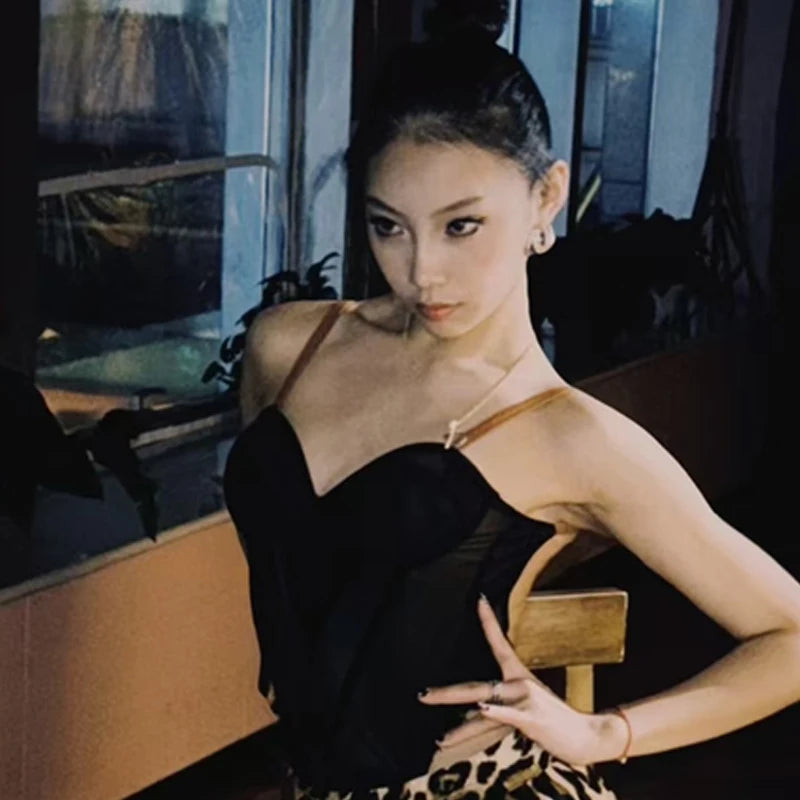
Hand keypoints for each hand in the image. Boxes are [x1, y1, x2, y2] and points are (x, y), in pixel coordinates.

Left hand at [417, 595, 627, 765]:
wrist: (588, 735)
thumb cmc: (554, 722)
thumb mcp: (526, 709)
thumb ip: (498, 710)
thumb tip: (474, 709)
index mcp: (519, 678)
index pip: (500, 644)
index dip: (489, 622)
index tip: (480, 600)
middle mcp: (520, 685)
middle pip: (476, 686)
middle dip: (447, 694)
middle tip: (421, 695)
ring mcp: (526, 700)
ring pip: (486, 707)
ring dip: (462, 725)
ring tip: (439, 738)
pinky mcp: (533, 718)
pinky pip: (509, 714)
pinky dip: (495, 711)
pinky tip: (482, 707)